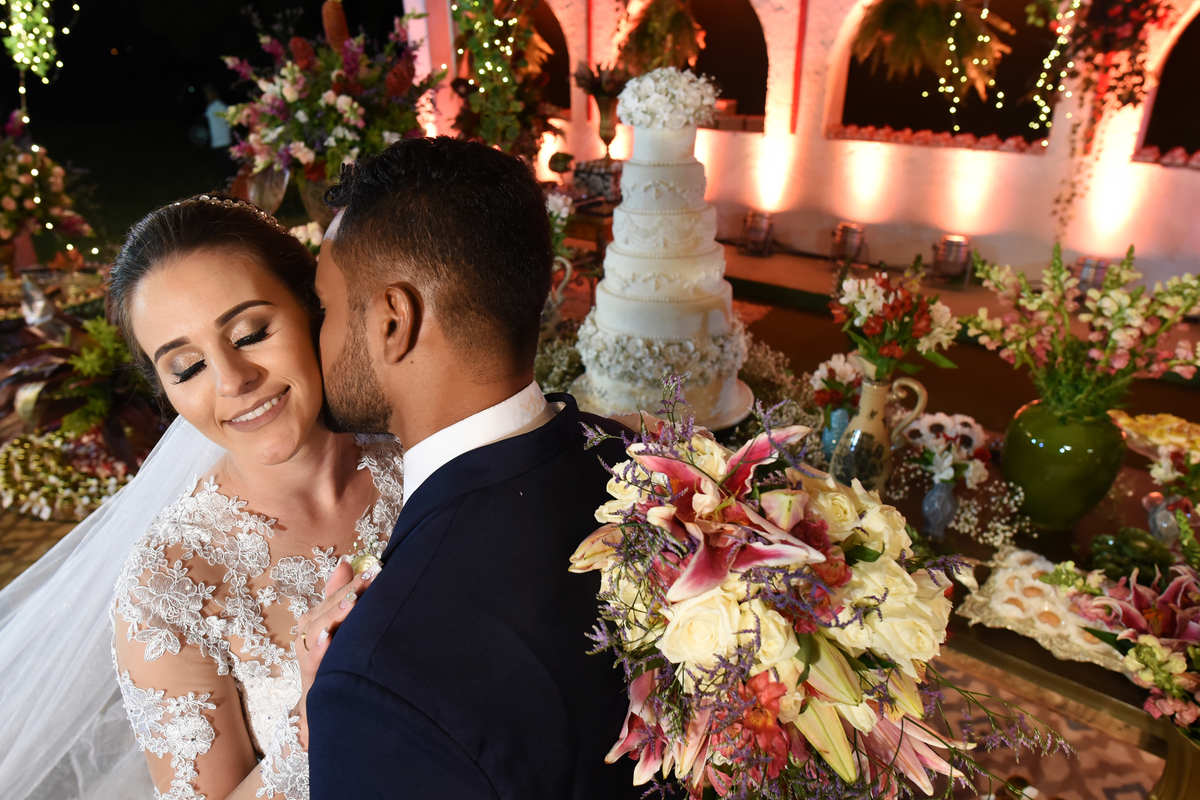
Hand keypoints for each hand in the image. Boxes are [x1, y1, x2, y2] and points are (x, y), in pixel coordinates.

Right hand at [291, 558, 379, 745]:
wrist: (331, 706)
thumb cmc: (336, 661)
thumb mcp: (342, 628)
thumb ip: (341, 595)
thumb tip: (346, 562)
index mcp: (319, 619)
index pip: (335, 595)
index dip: (353, 582)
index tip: (375, 570)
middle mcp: (310, 634)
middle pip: (325, 609)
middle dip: (347, 594)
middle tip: (368, 580)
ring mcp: (309, 655)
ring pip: (316, 631)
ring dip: (333, 617)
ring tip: (351, 603)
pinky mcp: (309, 678)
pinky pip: (311, 662)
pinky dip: (319, 651)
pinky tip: (329, 640)